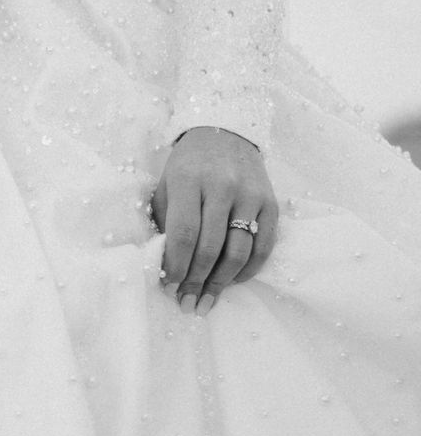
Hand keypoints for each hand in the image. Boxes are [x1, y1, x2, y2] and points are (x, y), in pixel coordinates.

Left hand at [151, 125, 278, 311]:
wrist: (224, 133)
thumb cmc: (188, 166)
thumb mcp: (167, 184)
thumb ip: (165, 221)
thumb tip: (163, 266)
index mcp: (189, 180)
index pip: (184, 233)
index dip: (176, 266)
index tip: (168, 286)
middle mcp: (222, 187)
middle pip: (210, 247)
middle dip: (196, 281)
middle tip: (187, 303)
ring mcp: (250, 196)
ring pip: (238, 252)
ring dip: (221, 283)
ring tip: (208, 301)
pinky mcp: (271, 204)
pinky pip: (263, 246)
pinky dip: (248, 270)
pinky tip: (232, 281)